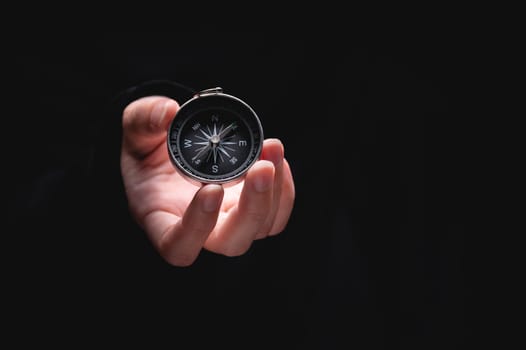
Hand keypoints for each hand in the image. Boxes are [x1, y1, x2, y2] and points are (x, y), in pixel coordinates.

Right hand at [120, 96, 294, 265]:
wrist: (172, 150)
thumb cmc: (148, 149)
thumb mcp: (136, 130)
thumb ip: (143, 119)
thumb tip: (167, 111)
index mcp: (161, 218)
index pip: (178, 245)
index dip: (197, 227)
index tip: (211, 188)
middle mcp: (200, 229)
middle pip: (233, 243)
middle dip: (253, 208)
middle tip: (261, 167)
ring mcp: (229, 221)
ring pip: (262, 228)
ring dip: (275, 191)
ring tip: (272, 148)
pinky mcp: (250, 209)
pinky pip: (277, 215)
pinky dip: (284, 189)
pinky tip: (275, 157)